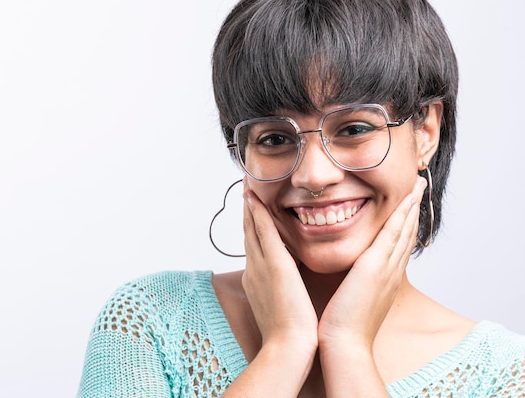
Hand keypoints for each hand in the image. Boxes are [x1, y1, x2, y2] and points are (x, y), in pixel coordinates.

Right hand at [242, 179, 317, 354]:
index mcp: (257, 280)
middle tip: (245, 191)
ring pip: (252, 229)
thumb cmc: (291, 335)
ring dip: (249, 207)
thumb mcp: (282, 309)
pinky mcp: (274, 265)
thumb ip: (284, 292)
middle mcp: (254, 269)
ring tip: (247, 188)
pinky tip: (255, 197)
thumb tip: (290, 284)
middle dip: (246, 213)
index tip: (252, 212)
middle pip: (248, 234)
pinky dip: (258, 213)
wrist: (289, 348)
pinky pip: (263, 232)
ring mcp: (261, 266)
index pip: (254, 248)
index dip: (252, 228)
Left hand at [317, 175, 427, 350]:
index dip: (405, 223)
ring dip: (411, 206)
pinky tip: (406, 198)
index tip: (407, 204)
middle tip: (418, 187)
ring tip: (417, 185)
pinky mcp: (376, 266)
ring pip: (404, 230)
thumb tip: (349, 271)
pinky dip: (401, 215)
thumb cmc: (343, 325)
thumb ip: (355, 280)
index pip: (398, 244)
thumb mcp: (354, 297)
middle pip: (407, 233)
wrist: (344, 342)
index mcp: (385, 278)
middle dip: (413, 209)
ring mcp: (387, 268)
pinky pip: (393, 234)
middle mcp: (391, 271)